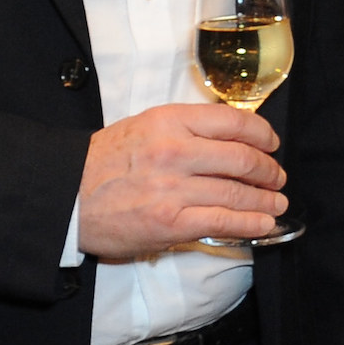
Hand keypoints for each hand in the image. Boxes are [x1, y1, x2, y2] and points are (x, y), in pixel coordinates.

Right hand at [76, 103, 285, 259]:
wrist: (66, 197)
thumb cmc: (103, 163)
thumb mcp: (144, 127)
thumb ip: (186, 129)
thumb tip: (231, 140)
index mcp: (169, 121)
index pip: (234, 121)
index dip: (262, 134)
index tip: (271, 144)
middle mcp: (175, 151)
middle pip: (243, 159)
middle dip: (269, 171)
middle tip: (277, 177)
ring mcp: (174, 189)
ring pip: (237, 193)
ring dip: (265, 200)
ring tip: (276, 202)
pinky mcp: (171, 223)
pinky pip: (224, 222)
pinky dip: (251, 223)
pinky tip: (263, 223)